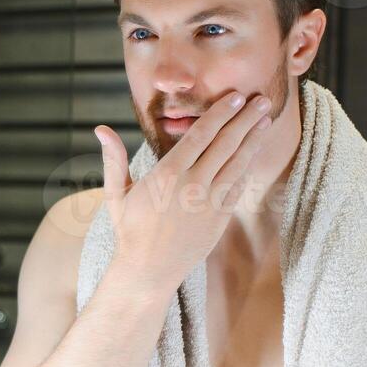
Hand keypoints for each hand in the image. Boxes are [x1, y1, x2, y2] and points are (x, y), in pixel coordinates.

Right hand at [94, 91, 272, 286]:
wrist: (148, 270)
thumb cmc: (130, 230)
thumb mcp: (116, 194)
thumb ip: (114, 159)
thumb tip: (100, 129)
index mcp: (167, 174)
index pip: (200, 134)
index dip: (221, 113)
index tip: (235, 97)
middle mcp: (192, 185)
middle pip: (225, 143)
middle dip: (244, 119)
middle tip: (261, 99)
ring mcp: (209, 202)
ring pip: (237, 163)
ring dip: (253, 139)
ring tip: (265, 120)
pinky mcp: (219, 218)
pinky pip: (237, 187)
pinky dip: (248, 167)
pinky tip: (254, 152)